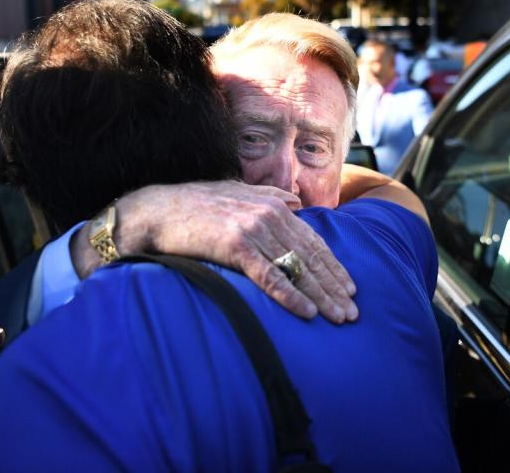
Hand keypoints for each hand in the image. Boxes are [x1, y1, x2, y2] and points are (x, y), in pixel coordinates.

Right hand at [72, 181, 357, 323]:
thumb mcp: (237, 192)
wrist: (157, 210)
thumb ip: (268, 195)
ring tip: (338, 318)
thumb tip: (295, 201)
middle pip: (310, 257)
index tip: (350, 288)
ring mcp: (253, 229)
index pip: (313, 241)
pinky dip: (290, 296)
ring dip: (320, 296)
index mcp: (274, 205)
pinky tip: (306, 313)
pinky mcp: (235, 246)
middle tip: (351, 312)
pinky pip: (269, 276)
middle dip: (334, 287)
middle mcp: (270, 214)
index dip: (334, 266)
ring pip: (296, 269)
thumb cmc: (196, 205)